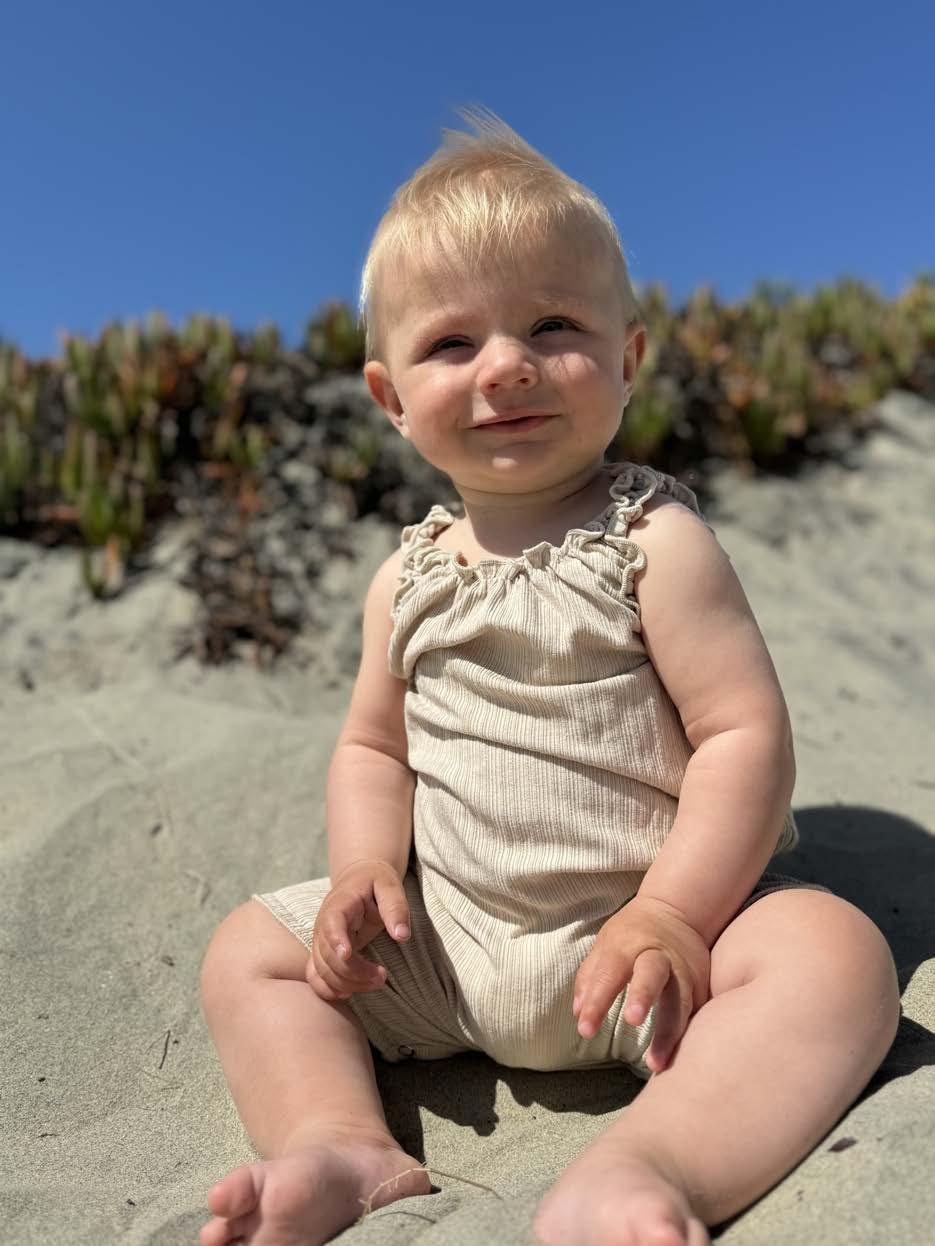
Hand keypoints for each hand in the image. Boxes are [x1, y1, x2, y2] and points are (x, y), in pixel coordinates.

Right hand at [306, 860, 410, 1002]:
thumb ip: (396, 907)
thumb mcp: (390, 886)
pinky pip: (315, 976)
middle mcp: (323, 924)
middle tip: (382, 976)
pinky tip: (348, 994)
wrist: (359, 880)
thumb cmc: (376, 883)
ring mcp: (320, 941)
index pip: (331, 922)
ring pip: (322, 970)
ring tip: (376, 982)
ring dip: (346, 983)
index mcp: (340, 903)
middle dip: (353, 971)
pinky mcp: (323, 954)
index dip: (336, 939)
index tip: (348, 955)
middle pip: (327, 954)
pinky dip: (327, 989)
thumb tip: (402, 935)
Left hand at [572, 895, 709, 1073]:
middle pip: (651, 973)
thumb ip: (590, 976)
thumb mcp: (606, 942)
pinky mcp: (702, 984)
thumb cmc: (632, 933)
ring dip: (668, 1033)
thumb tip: (578, 1012)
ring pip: (680, 1000)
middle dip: (642, 995)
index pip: (609, 973)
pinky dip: (686, 1037)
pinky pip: (695, 1012)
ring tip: (656, 1064)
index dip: (597, 1001)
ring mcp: (684, 970)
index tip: (585, 1029)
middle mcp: (657, 955)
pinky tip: (677, 1060)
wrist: (678, 912)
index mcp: (627, 945)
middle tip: (632, 1020)